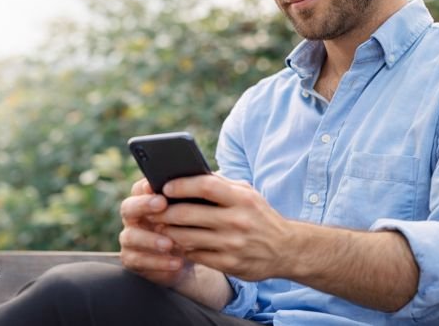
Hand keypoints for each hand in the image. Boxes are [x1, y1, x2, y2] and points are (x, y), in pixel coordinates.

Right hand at [118, 178, 193, 286]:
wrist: (187, 257)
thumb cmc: (190, 225)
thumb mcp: (193, 209)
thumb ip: (193, 195)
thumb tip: (208, 178)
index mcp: (145, 198)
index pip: (140, 187)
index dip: (148, 186)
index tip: (160, 186)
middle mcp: (134, 216)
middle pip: (129, 207)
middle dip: (144, 205)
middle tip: (162, 205)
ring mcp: (131, 238)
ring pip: (130, 236)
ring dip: (150, 239)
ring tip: (169, 243)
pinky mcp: (132, 259)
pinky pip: (138, 261)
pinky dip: (158, 262)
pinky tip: (176, 262)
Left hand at [147, 174, 289, 280]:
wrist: (286, 249)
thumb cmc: (259, 215)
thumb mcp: (247, 194)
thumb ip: (221, 184)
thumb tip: (188, 173)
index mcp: (242, 198)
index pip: (205, 185)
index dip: (181, 185)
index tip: (164, 186)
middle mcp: (237, 220)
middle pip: (188, 213)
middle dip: (164, 212)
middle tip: (152, 210)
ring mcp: (232, 244)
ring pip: (187, 237)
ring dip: (168, 231)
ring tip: (159, 226)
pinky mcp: (229, 264)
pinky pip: (195, 255)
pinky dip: (182, 248)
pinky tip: (175, 243)